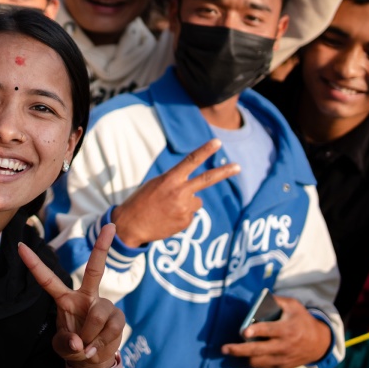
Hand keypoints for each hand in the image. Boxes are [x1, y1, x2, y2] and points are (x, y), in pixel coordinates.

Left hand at [19, 224, 126, 367]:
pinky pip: (110, 328)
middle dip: (102, 247)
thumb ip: (66, 344)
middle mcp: (86, 297)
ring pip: (97, 315)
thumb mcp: (62, 348)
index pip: (47, 279)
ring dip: (90, 336)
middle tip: (111, 226)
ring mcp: (103, 305)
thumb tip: (79, 342)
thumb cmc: (73, 347)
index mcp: (65, 299)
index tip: (21, 246)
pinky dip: (101, 344)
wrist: (92, 361)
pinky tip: (96, 348)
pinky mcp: (117, 316)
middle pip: (94, 270)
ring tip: (87, 347)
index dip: (34, 264)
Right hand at [111, 139, 239, 247]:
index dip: (205, 150)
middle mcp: (179, 192)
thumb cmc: (140, 202)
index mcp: (169, 179)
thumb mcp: (155, 185)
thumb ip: (176, 184)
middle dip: (224, 172)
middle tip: (238, 166)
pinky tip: (168, 218)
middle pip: (207, 180)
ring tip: (167, 209)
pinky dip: (181, 216)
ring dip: (186, 204)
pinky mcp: (185, 222)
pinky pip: (190, 215)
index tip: (217, 142)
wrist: (130, 226)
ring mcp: (184, 208)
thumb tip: (196, 195)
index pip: (190, 161)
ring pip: (196, 202)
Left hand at [221, 296, 332, 367]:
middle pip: (258, 350)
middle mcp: (284, 346)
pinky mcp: (282, 367)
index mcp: (287, 329)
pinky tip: (247, 355)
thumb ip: (278, 300)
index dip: (256, 331)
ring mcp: (282, 358)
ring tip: (234, 350)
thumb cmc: (302, 320)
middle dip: (239, 350)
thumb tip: (260, 297)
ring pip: (258, 362)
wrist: (319, 343)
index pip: (269, 331)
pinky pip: (263, 367)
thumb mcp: (294, 306)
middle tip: (224, 348)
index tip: (244, 332)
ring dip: (244, 356)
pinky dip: (254, 362)